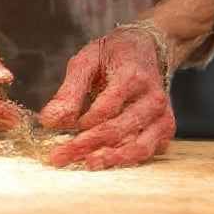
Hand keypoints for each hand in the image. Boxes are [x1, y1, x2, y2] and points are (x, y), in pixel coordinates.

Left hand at [38, 23, 174, 169]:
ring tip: (87, 164)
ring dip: (111, 159)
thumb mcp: (86, 61)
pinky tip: (105, 161)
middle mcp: (153, 99)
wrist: (146, 49)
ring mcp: (162, 116)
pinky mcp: (165, 130)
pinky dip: (127, 160)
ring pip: (139, 147)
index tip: (55, 129)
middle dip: (87, 145)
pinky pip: (148, 151)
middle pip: (119, 130)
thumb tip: (48, 121)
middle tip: (59, 157)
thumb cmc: (112, 56)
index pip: (105, 108)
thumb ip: (68, 91)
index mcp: (133, 77)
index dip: (81, 122)